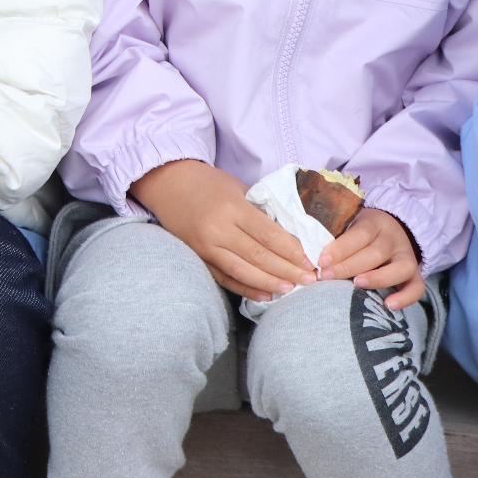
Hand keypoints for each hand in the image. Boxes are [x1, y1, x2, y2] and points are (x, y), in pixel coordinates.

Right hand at [132, 159, 315, 301]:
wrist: (166, 183)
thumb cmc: (207, 182)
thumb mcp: (237, 188)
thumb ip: (258, 212)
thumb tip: (286, 236)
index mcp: (232, 208)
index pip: (269, 235)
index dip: (292, 251)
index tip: (310, 261)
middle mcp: (218, 230)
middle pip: (259, 256)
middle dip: (287, 270)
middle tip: (309, 281)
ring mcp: (205, 246)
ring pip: (242, 271)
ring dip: (269, 283)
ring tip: (291, 290)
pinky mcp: (197, 257)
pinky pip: (224, 278)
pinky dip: (245, 288)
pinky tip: (264, 294)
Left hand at [319, 207, 425, 309]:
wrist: (391, 230)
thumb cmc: (358, 233)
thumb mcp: (348, 225)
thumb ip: (334, 236)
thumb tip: (309, 255)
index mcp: (374, 223)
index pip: (360, 234)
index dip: (341, 248)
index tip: (321, 261)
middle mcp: (393, 239)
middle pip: (375, 253)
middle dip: (349, 266)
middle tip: (327, 277)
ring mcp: (407, 257)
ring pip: (400, 268)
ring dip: (378, 278)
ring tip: (357, 285)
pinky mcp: (416, 275)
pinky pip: (417, 288)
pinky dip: (406, 298)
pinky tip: (389, 305)